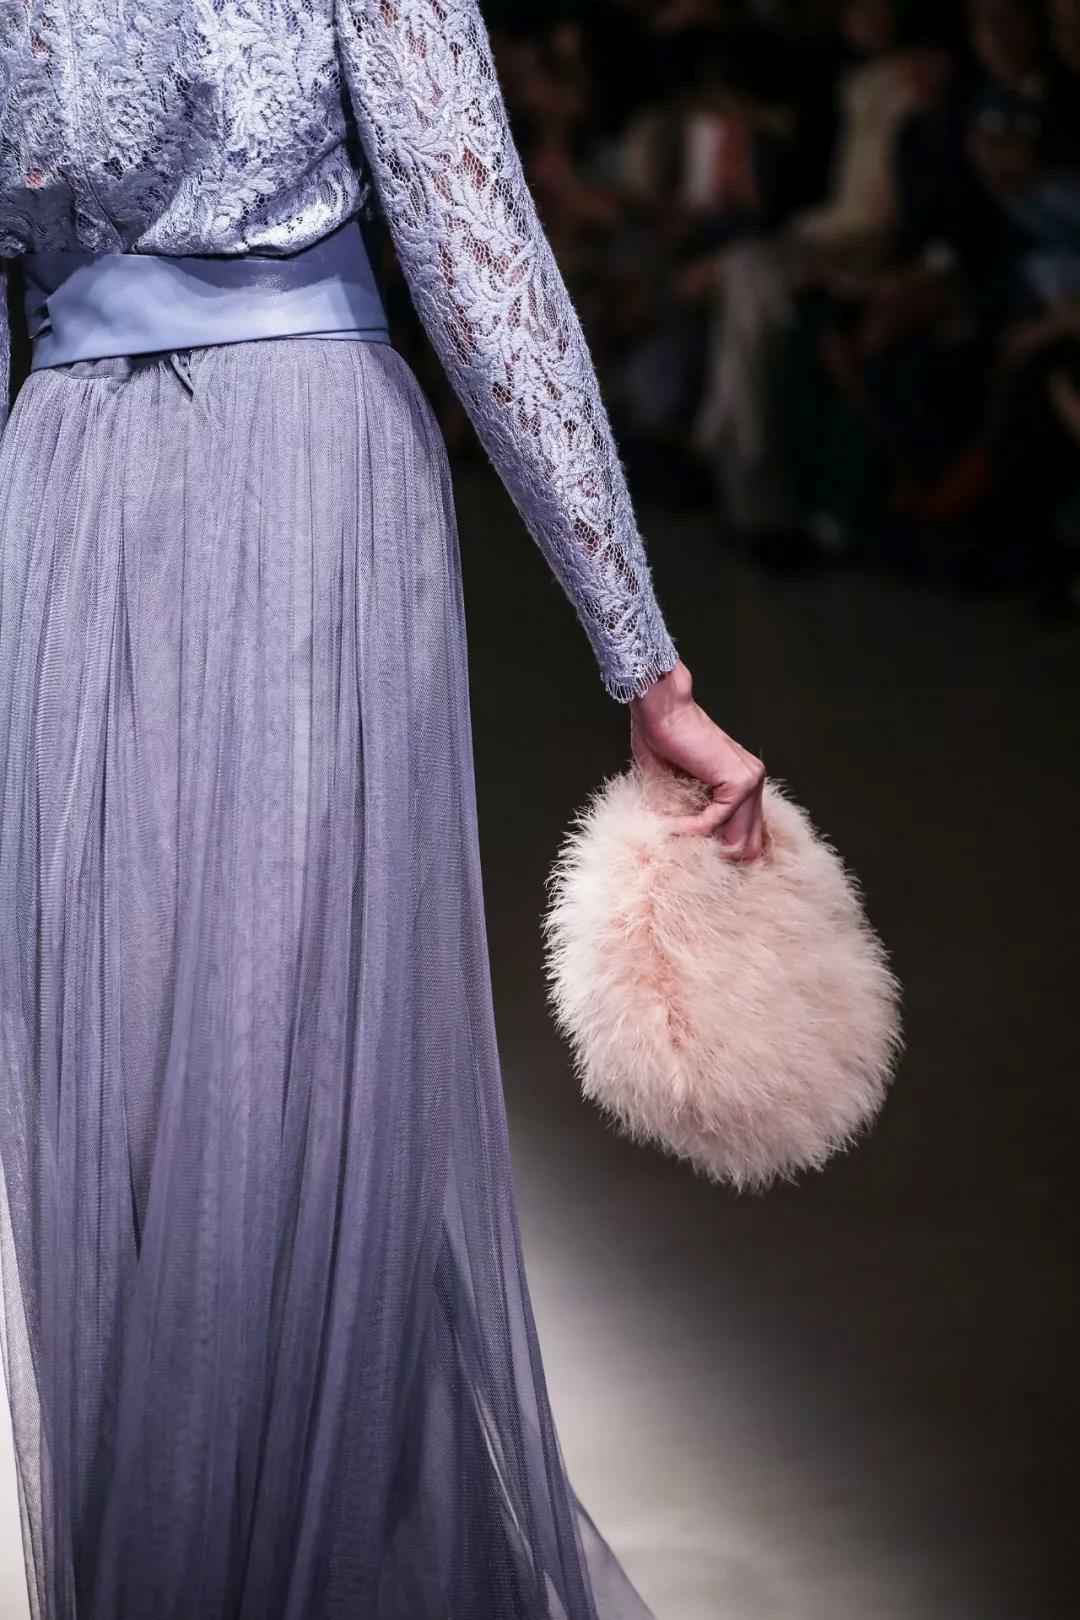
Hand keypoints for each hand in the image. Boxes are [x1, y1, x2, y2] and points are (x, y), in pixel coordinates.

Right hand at [629, 661, 766, 858]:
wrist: (661, 708)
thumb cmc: (661, 739)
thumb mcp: (677, 787)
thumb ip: (688, 814)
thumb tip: (681, 851)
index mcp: (743, 782)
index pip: (745, 836)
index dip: (719, 853)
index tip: (691, 859)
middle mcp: (753, 782)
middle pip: (748, 847)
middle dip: (716, 859)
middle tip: (685, 860)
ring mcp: (750, 781)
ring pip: (737, 841)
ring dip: (702, 848)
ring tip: (675, 844)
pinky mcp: (738, 782)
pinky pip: (714, 823)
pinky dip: (689, 829)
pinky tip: (669, 827)